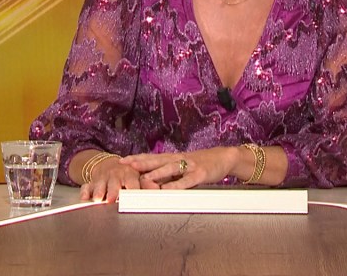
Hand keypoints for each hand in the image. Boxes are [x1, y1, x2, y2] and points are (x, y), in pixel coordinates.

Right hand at [79, 160, 142, 203]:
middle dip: (112, 191)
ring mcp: (102, 180)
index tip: (135, 199)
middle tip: (112, 199)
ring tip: (98, 198)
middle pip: (113, 184)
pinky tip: (84, 198)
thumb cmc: (126, 175)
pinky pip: (85, 187)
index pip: (132, 183)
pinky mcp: (91, 184)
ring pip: (99, 185)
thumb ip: (147, 184)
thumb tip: (158, 190)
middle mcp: (114, 177)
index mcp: (128, 174)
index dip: (133, 190)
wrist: (108, 165)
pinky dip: (84, 192)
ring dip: (99, 191)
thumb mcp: (137, 177)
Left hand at [121, 147, 239, 189]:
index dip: (137, 158)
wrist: (224, 157)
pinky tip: (167, 189)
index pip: (152, 157)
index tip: (122, 160)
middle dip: (140, 162)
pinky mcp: (200, 174)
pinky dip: (176, 184)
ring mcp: (189, 166)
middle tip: (125, 165)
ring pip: (169, 168)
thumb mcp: (183, 166)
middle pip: (156, 159)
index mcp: (173, 157)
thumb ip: (169, 172)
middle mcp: (179, 159)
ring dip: (156, 173)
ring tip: (143, 178)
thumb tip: (151, 180)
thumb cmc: (202, 163)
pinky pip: (186, 180)